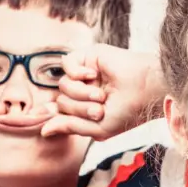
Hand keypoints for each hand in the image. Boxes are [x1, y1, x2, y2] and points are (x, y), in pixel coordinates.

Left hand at [41, 45, 163, 139]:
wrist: (146, 91)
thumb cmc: (128, 112)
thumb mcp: (98, 129)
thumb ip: (69, 127)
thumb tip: (43, 131)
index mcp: (86, 109)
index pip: (60, 113)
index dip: (52, 115)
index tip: (41, 118)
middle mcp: (84, 91)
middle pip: (61, 102)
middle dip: (79, 109)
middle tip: (100, 109)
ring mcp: (86, 74)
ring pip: (63, 86)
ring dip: (81, 94)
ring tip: (102, 96)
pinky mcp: (89, 56)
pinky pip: (66, 64)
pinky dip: (76, 73)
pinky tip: (92, 76)